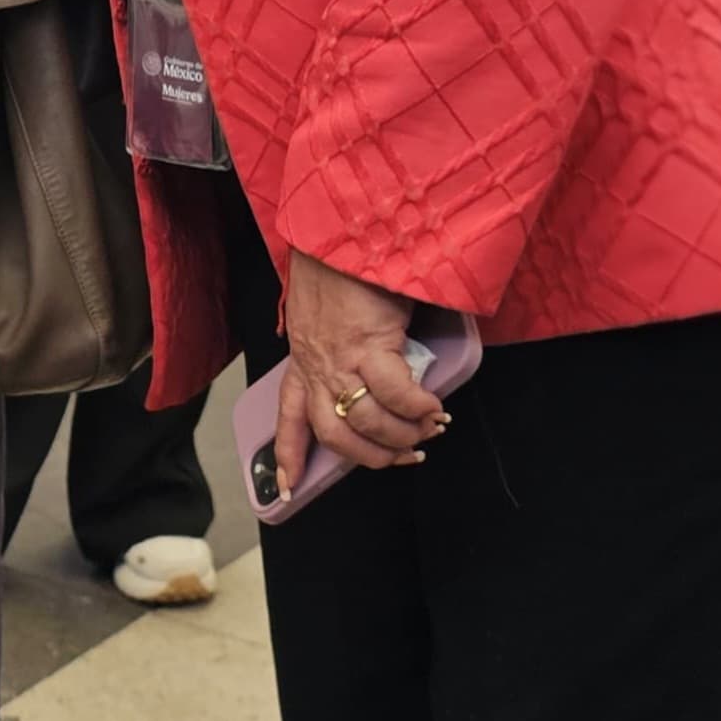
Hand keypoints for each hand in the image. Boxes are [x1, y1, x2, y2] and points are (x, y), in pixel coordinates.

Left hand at [271, 248, 448, 499]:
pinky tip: (433, 408)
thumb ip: (343, 345)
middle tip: (404, 456)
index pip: (289, 416)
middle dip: (371, 456)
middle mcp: (316, 365)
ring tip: (427, 429)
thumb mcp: (329, 314)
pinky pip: (396, 392)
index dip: (288, 455)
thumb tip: (377, 369)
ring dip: (402, 434)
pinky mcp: (368, 344)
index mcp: (303, 360)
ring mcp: (340, 357)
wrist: (345, 233)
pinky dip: (417, 406)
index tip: (286, 487)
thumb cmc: (342, 269)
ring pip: (367, 421)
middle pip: (334, 433)